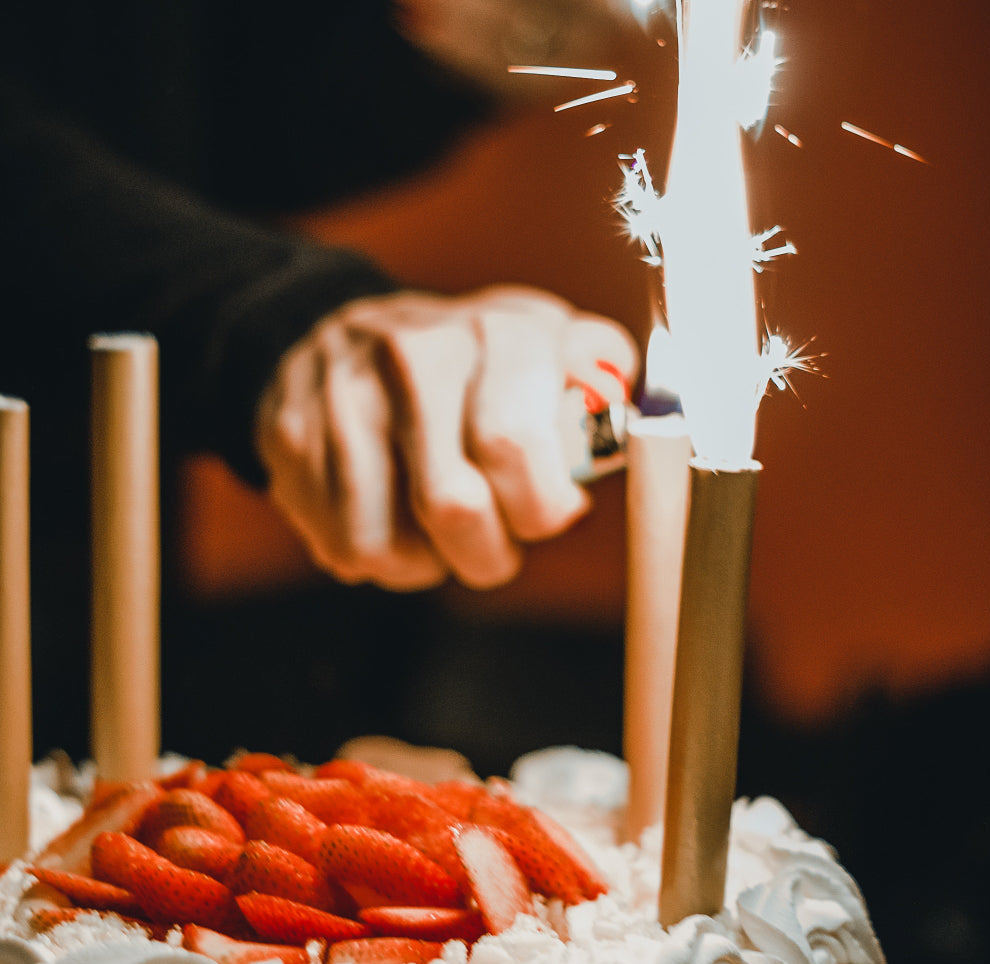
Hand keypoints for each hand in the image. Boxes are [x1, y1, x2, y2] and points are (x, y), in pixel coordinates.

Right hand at [255, 285, 636, 590]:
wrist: (348, 333)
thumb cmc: (469, 362)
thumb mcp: (548, 348)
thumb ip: (603, 383)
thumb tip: (659, 426)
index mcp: (501, 333)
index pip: (517, 449)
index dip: (539, 511)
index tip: (546, 515)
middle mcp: (417, 355)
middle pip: (454, 508)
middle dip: (486, 556)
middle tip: (494, 547)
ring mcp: (344, 395)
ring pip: (388, 547)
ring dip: (426, 565)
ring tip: (436, 535)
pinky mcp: (292, 435)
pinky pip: (340, 546)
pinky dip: (372, 559)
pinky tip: (386, 520)